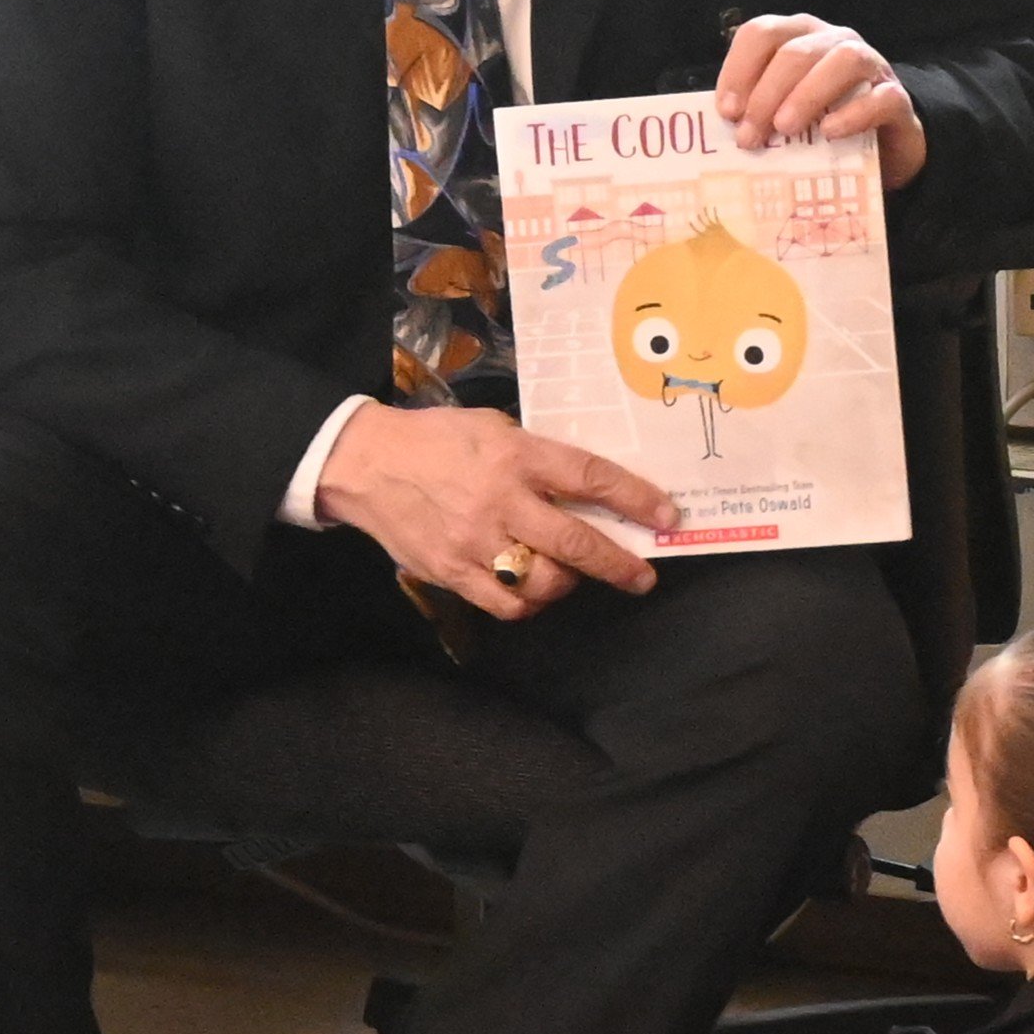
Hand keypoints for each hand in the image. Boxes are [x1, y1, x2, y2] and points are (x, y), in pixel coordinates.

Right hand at [313, 406, 674, 616]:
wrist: (365, 462)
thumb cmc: (436, 440)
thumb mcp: (493, 429)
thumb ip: (537, 458)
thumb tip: (588, 489)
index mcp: (516, 455)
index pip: (590, 478)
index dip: (636, 499)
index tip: (667, 516)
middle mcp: (501, 500)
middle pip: (576, 543)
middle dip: (619, 565)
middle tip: (641, 577)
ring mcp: (475, 541)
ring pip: (543, 582)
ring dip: (567, 584)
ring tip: (568, 576)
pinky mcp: (452, 571)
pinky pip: (506, 604)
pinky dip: (527, 603)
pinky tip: (529, 591)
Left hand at [716, 15, 926, 189]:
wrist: (883, 147)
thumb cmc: (823, 124)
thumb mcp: (785, 113)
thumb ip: (759, 111)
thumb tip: (726, 130)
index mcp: (799, 38)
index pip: (762, 33)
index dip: (739, 68)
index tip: (727, 112)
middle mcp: (834, 41)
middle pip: (797, 50)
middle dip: (767, 93)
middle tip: (749, 136)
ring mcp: (871, 65)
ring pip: (844, 60)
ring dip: (808, 94)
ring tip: (785, 129)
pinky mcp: (896, 97)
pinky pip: (881, 97)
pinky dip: (853, 113)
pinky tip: (830, 133)